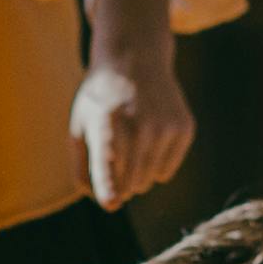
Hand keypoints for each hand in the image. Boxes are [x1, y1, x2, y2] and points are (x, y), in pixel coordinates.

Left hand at [70, 0, 194, 207]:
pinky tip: (149, 136)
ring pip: (149, 181)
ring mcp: (165, 127)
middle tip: (113, 152)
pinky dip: (155, 163)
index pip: (108, 161)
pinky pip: (166, 172)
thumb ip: (82, 169)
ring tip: (130, 140)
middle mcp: (139, 125)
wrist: (134, 60)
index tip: (111, 203)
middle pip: (130, 184)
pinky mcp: (184, 129)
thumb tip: (107, 203)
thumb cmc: (100, 100)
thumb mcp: (78, 127)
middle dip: (119, 181)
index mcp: (106, 124)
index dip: (109, 186)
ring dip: (136, 173)